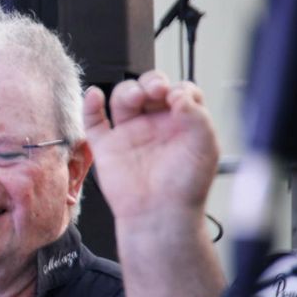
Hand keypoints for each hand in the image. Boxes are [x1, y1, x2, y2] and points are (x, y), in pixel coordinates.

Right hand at [84, 70, 218, 223]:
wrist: (159, 214)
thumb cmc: (185, 187)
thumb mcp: (205, 147)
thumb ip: (197, 116)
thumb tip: (179, 93)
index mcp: (181, 123)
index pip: (179, 91)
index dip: (178, 89)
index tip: (178, 99)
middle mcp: (155, 124)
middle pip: (149, 88)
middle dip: (152, 82)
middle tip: (156, 90)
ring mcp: (129, 133)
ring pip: (122, 98)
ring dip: (127, 91)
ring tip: (135, 97)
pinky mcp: (106, 145)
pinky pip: (93, 120)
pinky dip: (90, 105)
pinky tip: (95, 96)